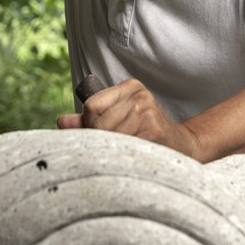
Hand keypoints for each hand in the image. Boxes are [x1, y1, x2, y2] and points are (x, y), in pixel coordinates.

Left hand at [57, 78, 202, 158]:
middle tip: (114, 149)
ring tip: (126, 153)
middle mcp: (139, 95)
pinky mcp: (153, 129)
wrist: (183, 146)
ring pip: (109, 136)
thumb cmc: (147, 133)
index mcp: (129, 87)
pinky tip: (133, 157)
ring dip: (113, 150)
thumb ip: (89, 120)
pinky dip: (123, 156)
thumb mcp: (119, 119)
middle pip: (98, 122)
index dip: (91, 126)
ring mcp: (147, 111)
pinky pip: (123, 146)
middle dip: (101, 140)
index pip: (91, 106)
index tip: (102, 136)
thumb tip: (61, 122)